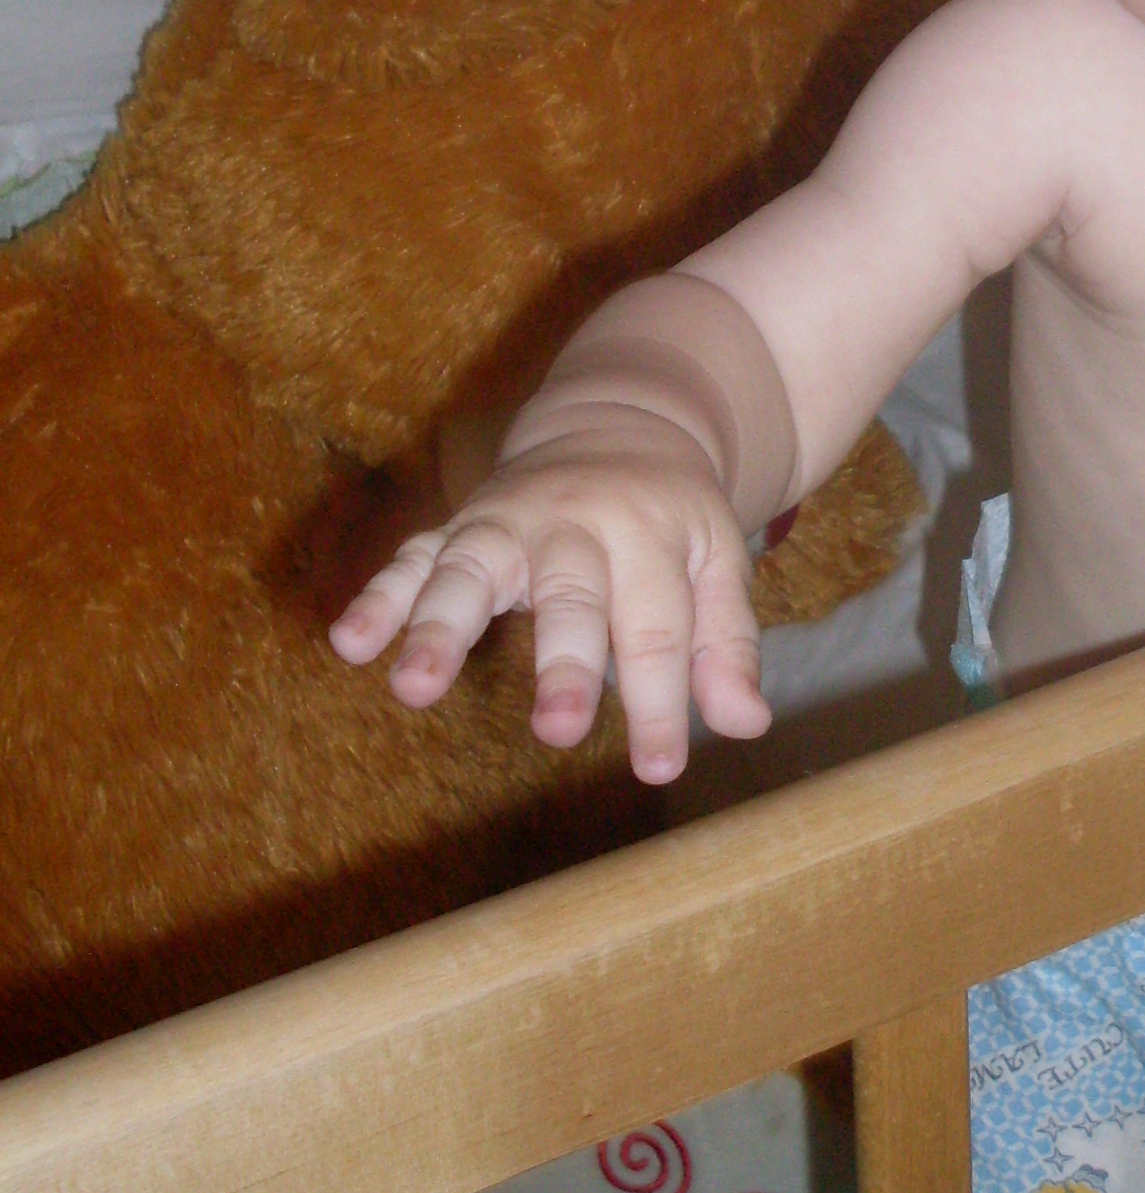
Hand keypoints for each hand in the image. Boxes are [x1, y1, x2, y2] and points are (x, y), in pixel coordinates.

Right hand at [329, 410, 770, 783]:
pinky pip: (413, 555)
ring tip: (413, 688)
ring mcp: (510, 520)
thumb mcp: (716, 565)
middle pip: (571, 596)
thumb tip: (746, 724)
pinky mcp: (460, 523)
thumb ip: (726, 644)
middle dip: (566, 665)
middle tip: (561, 732)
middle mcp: (577, 524)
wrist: (619, 425)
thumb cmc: (671, 519)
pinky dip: (380, 595)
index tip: (661, 767)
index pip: (658, 627)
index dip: (660, 700)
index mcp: (651, 535)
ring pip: (472, 568)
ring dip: (439, 627)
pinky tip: (350, 642)